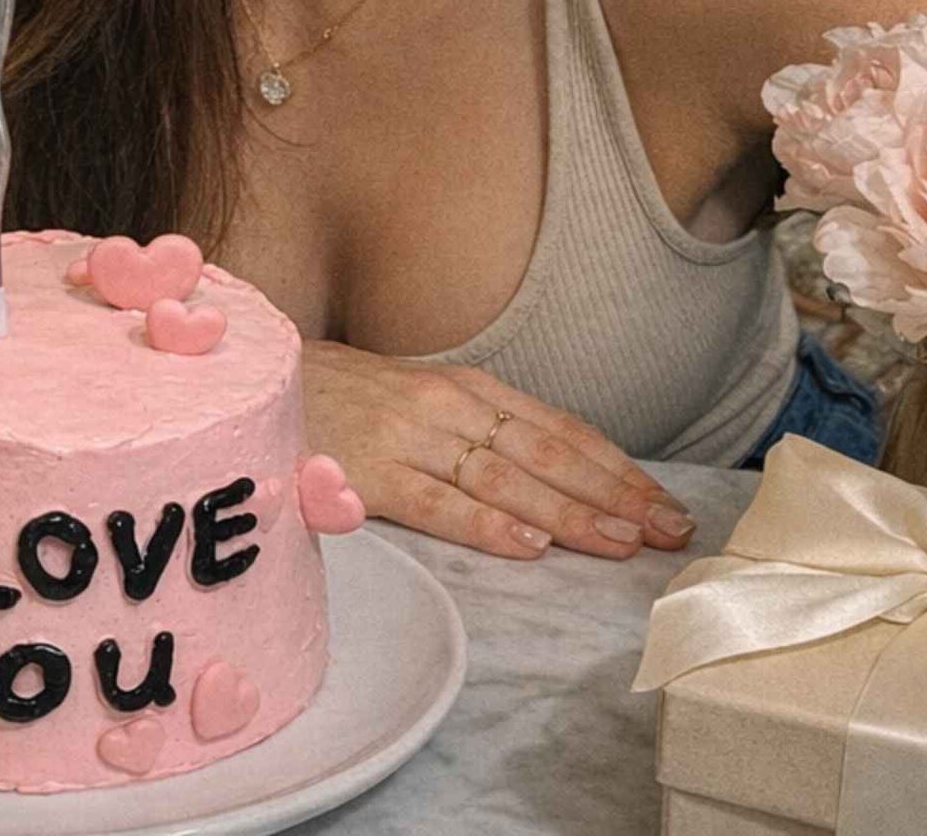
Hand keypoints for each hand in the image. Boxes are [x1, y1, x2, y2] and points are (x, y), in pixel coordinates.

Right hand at [301, 338, 698, 560]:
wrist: (256, 380)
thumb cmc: (342, 398)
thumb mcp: (418, 399)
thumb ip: (476, 430)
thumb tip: (551, 478)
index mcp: (464, 386)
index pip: (558, 428)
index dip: (616, 466)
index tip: (665, 503)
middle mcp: (446, 404)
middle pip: (546, 453)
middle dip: (614, 493)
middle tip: (670, 531)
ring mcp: (407, 436)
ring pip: (505, 478)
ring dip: (569, 511)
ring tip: (621, 542)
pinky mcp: (367, 471)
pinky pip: (437, 502)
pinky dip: (485, 524)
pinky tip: (529, 545)